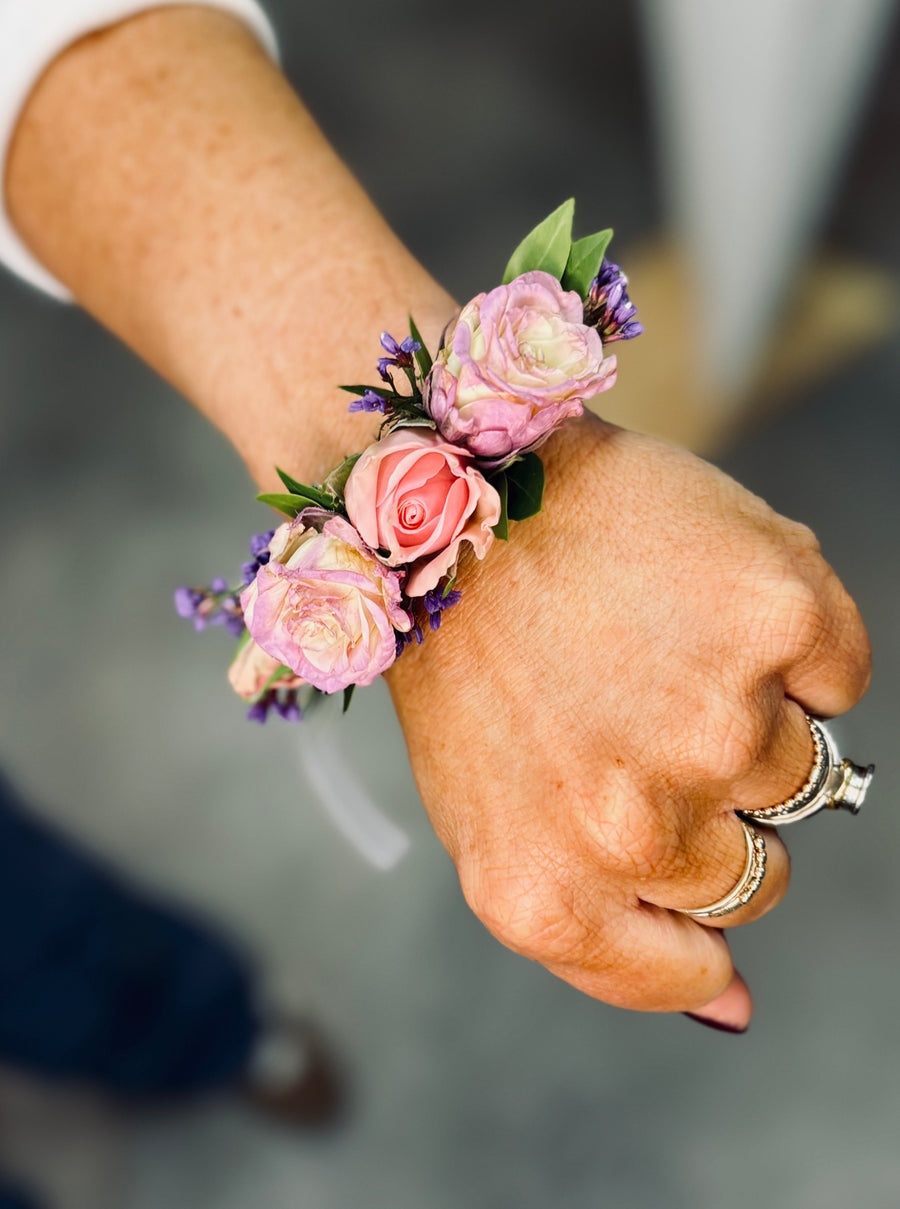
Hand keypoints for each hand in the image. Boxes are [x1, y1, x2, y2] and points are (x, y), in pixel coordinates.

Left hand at [388, 414, 870, 1027]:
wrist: (458, 494)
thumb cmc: (472, 658)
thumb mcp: (491, 819)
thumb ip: (604, 936)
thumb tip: (738, 1008)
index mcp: (549, 893)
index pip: (691, 965)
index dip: (685, 905)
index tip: (655, 832)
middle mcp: (634, 829)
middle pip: (756, 872)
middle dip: (703, 798)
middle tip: (628, 710)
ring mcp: (712, 724)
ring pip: (799, 772)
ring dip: (742, 711)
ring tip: (650, 642)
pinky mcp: (776, 619)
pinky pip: (839, 675)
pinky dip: (790, 644)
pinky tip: (696, 599)